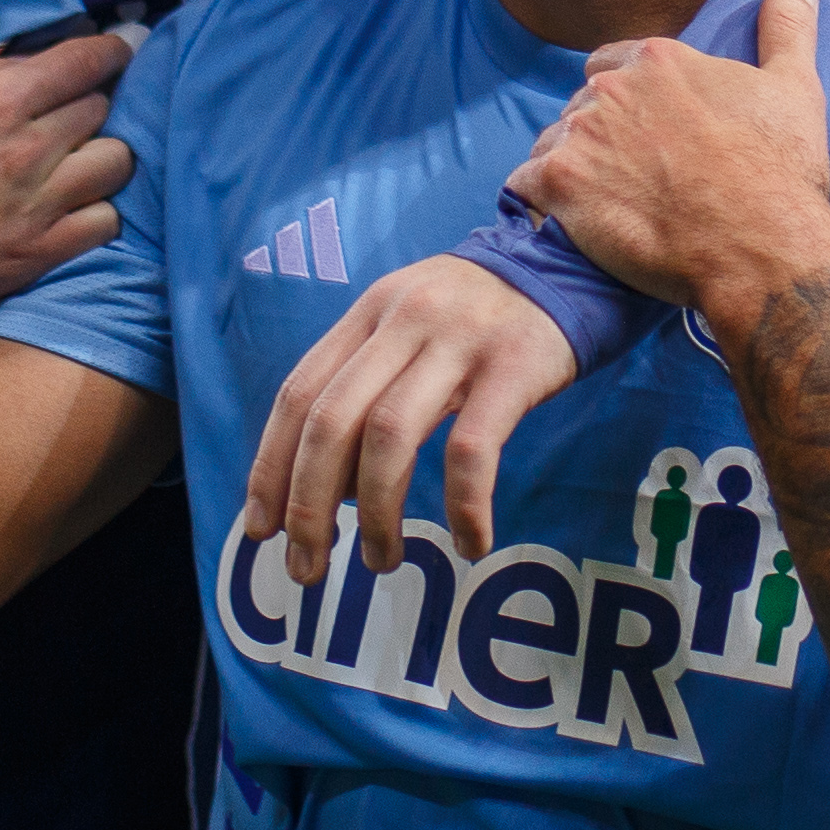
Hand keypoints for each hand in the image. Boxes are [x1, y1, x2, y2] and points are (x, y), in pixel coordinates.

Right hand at [0, 32, 136, 315]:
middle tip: (75, 107)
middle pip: (102, 109)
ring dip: (104, 153)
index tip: (123, 47)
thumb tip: (26, 63)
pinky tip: (76, 203)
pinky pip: (106, 223)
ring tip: (80, 157)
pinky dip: (99, 207)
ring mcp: (39, 207)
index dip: (112, 50)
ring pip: (117, 164)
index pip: (84, 62)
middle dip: (93, 100)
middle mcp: (28, 151)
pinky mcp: (38, 254)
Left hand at [244, 258, 578, 582]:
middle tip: (307, 566)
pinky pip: (473, 448)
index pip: (298, 393)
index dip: (271, 466)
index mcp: (368, 313)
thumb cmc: (479, 316)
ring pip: (390, 437)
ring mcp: (458, 341)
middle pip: (332, 421)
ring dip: (376, 514)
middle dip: (308, 506)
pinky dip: (464, 506)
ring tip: (381, 560)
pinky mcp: (513, 366)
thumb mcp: (409, 325)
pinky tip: (470, 543)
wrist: (570, 263)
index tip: (260, 528)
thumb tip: (328, 486)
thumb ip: (366, 384)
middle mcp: (403, 322)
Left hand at [504, 0, 829, 334]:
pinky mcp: (558, 184)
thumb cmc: (781, 172)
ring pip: (552, 143)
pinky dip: (542, 204)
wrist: (761, 247)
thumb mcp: (795, 87)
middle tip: (635, 179)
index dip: (627, 103)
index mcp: (657, 59)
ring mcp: (580, 134)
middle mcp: (611, 89)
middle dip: (600, 137)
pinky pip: (525, 185)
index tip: (649, 136)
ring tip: (609, 206)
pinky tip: (573, 223)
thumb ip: (786, 25)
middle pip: (582, 106)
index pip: (610, 66)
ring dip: (571, 169)